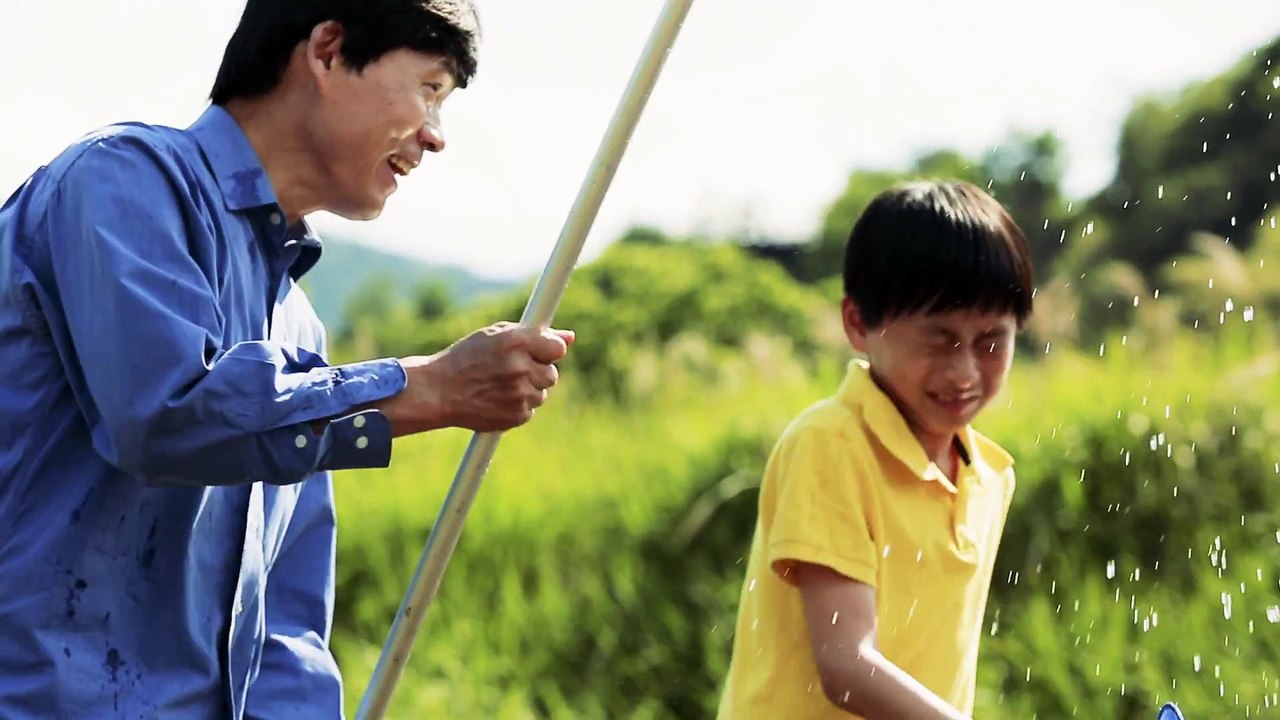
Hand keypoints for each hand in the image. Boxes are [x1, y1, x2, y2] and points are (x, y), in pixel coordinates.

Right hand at [374, 321, 574, 435]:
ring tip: (499, 385)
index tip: (539, 352)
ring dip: (527, 389)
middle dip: (537, 371)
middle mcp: (520, 368)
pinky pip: (530, 410)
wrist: (439, 391)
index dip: (549, 351)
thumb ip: (534, 335)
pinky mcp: (516, 417)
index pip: (558, 349)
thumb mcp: (495, 336)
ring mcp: (519, 395)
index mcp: (516, 342)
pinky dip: (518, 405)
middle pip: (552, 374)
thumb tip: (570, 337)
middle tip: (513, 369)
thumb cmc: (466, 358)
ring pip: (541, 392)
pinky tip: (496, 398)